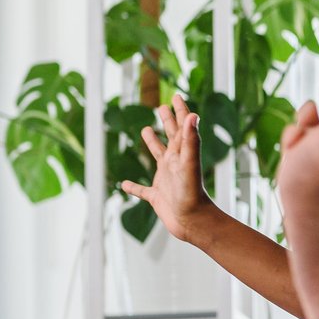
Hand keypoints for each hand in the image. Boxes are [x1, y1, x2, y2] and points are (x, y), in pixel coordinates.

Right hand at [119, 93, 212, 243]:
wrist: (194, 222)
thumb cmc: (192, 194)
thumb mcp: (189, 164)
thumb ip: (191, 141)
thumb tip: (193, 115)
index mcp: (182, 154)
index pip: (182, 127)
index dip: (180, 111)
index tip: (177, 96)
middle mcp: (174, 164)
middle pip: (171, 137)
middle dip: (168, 121)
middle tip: (162, 106)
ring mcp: (166, 179)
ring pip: (157, 157)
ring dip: (152, 143)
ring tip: (146, 131)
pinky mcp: (157, 196)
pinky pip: (143, 190)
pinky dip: (134, 187)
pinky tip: (125, 184)